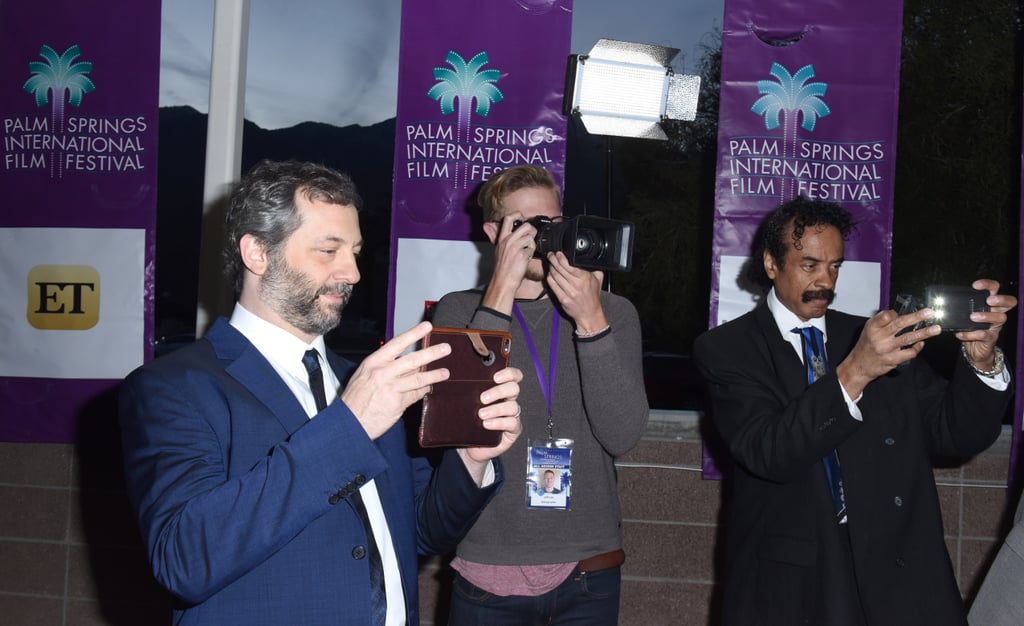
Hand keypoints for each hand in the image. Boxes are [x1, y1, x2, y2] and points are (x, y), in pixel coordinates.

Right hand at [340, 322, 450, 439]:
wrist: (348, 422)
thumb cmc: (356, 398)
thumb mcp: (365, 375)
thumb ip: (385, 367)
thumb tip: (409, 362)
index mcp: (374, 362)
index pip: (397, 343)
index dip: (414, 334)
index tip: (427, 327)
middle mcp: (383, 373)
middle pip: (412, 360)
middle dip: (432, 353)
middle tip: (446, 348)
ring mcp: (391, 388)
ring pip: (418, 378)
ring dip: (434, 375)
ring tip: (445, 373)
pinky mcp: (397, 403)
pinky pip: (415, 394)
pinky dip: (423, 391)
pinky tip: (428, 388)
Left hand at [457, 366, 524, 483]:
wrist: (467, 447)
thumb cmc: (466, 422)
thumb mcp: (464, 404)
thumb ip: (463, 391)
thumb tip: (446, 376)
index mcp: (499, 389)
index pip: (512, 376)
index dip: (508, 373)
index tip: (495, 376)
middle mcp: (507, 400)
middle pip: (514, 388)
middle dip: (499, 391)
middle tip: (482, 398)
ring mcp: (511, 415)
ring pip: (513, 406)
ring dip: (496, 409)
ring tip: (481, 414)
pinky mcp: (513, 430)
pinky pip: (512, 423)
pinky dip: (499, 423)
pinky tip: (487, 425)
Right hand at [481, 213, 536, 312]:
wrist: (503, 281)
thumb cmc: (502, 268)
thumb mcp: (499, 250)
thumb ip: (504, 240)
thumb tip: (509, 233)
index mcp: (502, 239)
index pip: (508, 219)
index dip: (517, 214)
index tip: (521, 217)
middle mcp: (508, 241)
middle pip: (525, 225)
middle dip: (532, 230)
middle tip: (531, 236)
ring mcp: (515, 247)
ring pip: (530, 237)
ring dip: (532, 244)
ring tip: (527, 250)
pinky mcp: (522, 255)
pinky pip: (532, 249)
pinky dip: (531, 254)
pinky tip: (526, 258)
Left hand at [545, 251, 607, 333]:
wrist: (589, 314)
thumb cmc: (593, 297)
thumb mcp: (598, 280)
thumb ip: (594, 268)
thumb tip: (589, 258)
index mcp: (585, 278)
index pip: (570, 265)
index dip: (561, 258)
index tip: (558, 253)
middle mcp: (577, 285)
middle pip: (560, 269)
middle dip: (553, 260)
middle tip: (551, 255)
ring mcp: (569, 292)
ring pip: (555, 276)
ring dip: (551, 268)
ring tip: (550, 263)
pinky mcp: (562, 299)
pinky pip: (552, 285)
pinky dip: (550, 278)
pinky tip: (550, 274)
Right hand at [835, 306, 940, 397]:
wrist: (859, 366)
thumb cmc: (867, 345)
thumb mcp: (868, 329)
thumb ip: (881, 320)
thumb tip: (898, 313)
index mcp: (872, 327)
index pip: (887, 316)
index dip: (896, 313)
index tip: (903, 312)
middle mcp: (879, 337)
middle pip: (900, 324)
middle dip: (916, 317)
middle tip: (929, 313)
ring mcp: (887, 349)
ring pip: (908, 338)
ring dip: (924, 333)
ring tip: (936, 329)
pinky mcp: (893, 360)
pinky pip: (909, 352)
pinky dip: (917, 347)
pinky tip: (921, 343)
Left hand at [955, 279, 1015, 370]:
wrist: (975, 349)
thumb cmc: (971, 327)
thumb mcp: (966, 314)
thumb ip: (961, 306)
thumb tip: (943, 299)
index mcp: (990, 304)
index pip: (995, 289)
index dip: (989, 285)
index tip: (975, 285)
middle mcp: (996, 313)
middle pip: (1009, 302)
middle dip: (1000, 299)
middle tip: (988, 300)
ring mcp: (995, 326)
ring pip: (1000, 318)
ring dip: (986, 316)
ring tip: (972, 317)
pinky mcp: (990, 338)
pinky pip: (984, 334)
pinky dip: (971, 334)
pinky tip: (960, 334)